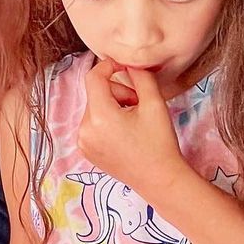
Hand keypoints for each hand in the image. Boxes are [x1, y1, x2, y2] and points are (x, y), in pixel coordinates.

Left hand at [79, 58, 187, 197]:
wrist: (159, 179)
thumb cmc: (159, 143)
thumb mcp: (154, 103)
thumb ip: (141, 77)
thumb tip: (129, 63)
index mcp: (100, 117)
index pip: (93, 78)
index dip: (108, 66)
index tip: (123, 66)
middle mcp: (85, 130)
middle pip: (96, 94)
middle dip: (117, 92)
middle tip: (138, 103)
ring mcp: (83, 142)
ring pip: (94, 108)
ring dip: (112, 106)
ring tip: (133, 120)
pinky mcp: (86, 151)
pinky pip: (92, 124)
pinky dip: (106, 121)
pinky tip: (124, 132)